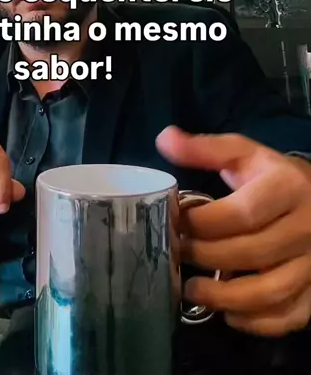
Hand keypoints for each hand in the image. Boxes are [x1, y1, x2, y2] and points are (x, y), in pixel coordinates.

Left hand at [156, 126, 310, 336]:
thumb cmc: (273, 176)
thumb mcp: (244, 154)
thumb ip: (205, 149)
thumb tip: (164, 138)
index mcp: (288, 187)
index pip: (242, 213)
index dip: (204, 222)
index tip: (177, 222)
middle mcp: (307, 227)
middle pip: (252, 252)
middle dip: (207, 257)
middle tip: (178, 254)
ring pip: (272, 291)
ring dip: (226, 298)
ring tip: (192, 291)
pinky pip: (291, 315)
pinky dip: (257, 322)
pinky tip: (229, 314)